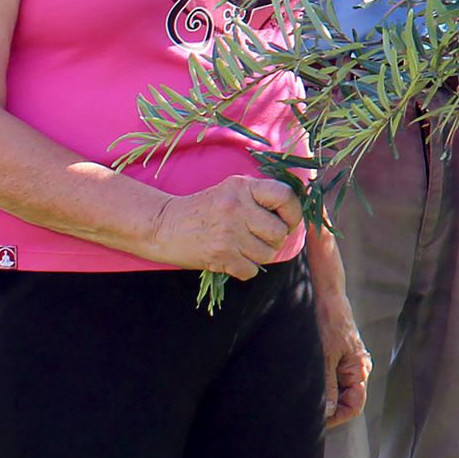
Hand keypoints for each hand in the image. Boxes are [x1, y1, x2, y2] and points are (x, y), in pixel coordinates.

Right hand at [150, 176, 302, 280]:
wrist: (164, 225)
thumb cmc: (205, 208)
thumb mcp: (231, 190)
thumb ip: (260, 196)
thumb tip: (294, 215)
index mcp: (242, 187)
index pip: (285, 196)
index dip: (294, 212)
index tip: (288, 220)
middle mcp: (236, 207)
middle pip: (279, 232)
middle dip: (275, 239)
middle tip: (261, 237)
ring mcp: (228, 233)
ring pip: (267, 254)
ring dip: (260, 255)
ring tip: (245, 247)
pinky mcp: (219, 256)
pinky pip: (251, 270)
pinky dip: (245, 269)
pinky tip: (234, 259)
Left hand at [307, 239, 369, 428]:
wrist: (321, 291)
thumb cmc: (325, 320)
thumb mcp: (324, 356)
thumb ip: (327, 387)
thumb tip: (327, 415)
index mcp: (359, 369)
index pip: (353, 407)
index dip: (335, 417)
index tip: (312, 418)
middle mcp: (354, 368)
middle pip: (343, 401)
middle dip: (324, 407)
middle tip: (300, 407)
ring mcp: (343, 361)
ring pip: (332, 390)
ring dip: (317, 394)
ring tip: (298, 391)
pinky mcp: (332, 354)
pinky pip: (325, 377)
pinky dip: (314, 382)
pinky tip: (299, 378)